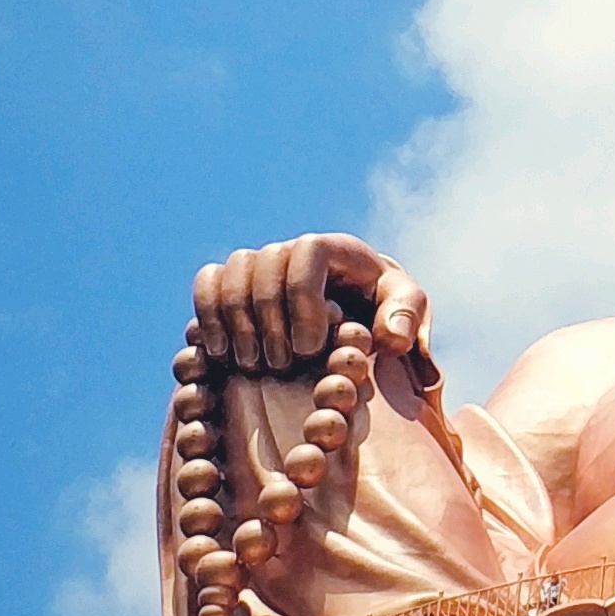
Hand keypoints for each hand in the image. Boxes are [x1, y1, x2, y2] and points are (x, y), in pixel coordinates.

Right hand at [190, 233, 429, 377]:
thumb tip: (389, 338)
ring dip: (234, 322)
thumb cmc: (383, 309)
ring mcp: (258, 262)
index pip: (306, 253)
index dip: (302, 300)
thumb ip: (407, 317)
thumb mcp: (407, 308)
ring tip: (253, 366)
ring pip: (229, 273)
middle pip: (261, 265)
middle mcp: (291, 248)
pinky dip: (207, 315)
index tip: (310, 349)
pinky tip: (220, 354)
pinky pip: (206, 283)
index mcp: (334, 247)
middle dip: (267, 321)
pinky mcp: (232, 282)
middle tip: (281, 368)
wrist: (353, 310)